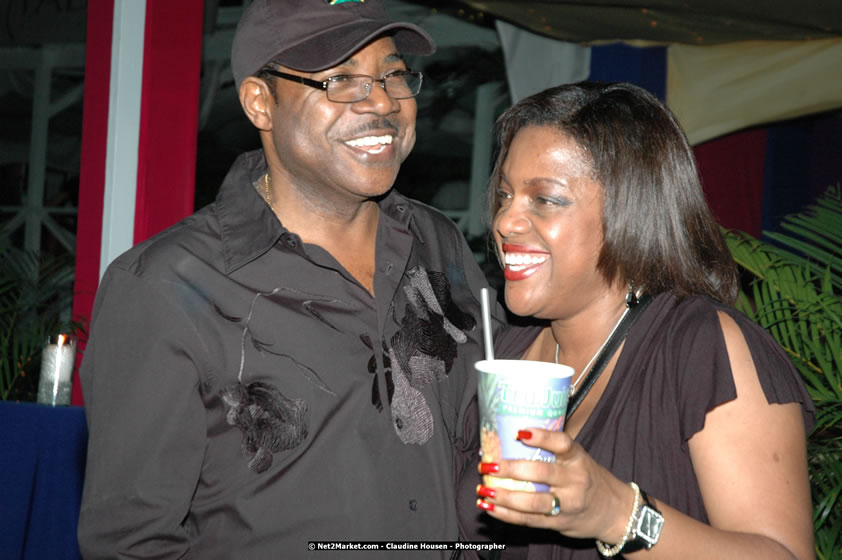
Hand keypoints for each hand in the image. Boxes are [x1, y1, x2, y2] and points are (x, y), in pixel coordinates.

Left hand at [476, 428, 633, 543]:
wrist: (615, 512)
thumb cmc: (587, 478)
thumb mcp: (577, 459)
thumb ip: (551, 451)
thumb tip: (508, 438)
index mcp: (577, 458)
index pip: (561, 443)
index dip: (541, 437)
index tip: (519, 432)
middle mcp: (574, 480)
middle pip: (540, 473)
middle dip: (510, 469)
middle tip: (488, 464)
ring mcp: (567, 504)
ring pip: (532, 501)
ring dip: (503, 495)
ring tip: (484, 488)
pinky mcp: (558, 523)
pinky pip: (528, 520)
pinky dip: (505, 514)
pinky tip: (489, 506)